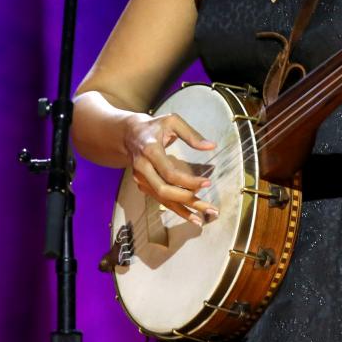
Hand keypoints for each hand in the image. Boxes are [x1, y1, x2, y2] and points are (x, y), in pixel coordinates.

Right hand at [123, 111, 217, 226]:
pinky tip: (191, 216)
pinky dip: (176, 209)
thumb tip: (211, 146)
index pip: (169, 172)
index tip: (208, 183)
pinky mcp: (143, 185)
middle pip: (164, 191)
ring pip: (163, 199)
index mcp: (150, 151)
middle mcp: (143, 168)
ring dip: (184, 210)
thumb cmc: (155, 126)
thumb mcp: (173, 121)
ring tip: (203, 219)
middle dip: (188, 200)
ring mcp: (141, 179)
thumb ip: (192, 135)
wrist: (130, 134)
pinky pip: (161, 200)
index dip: (188, 180)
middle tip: (211, 208)